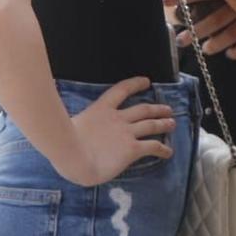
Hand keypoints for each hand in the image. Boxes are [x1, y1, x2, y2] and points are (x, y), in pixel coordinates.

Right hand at [56, 76, 176, 185]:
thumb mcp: (69, 125)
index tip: (146, 81)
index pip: (121, 90)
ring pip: (151, 125)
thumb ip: (79, 124)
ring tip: (172, 123)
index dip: (135, 84)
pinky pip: (153, 146)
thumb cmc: (64, 142)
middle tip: (167, 109)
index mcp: (100, 109)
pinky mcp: (132, 148)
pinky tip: (168, 151)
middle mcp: (117, 118)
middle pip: (142, 109)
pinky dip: (163, 149)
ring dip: (163, 124)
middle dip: (156, 108)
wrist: (73, 155)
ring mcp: (126, 132)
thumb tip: (70, 129)